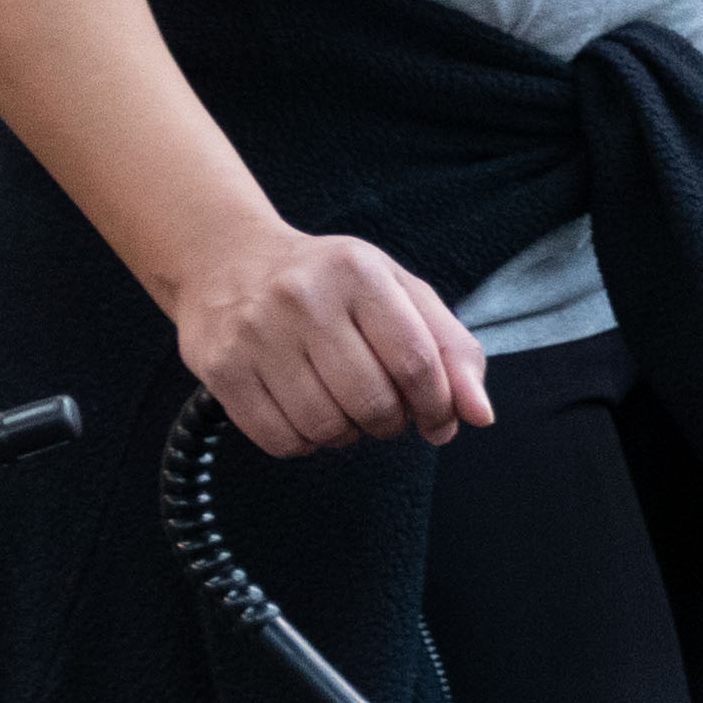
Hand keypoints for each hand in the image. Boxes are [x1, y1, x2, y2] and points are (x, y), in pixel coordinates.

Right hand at [163, 219, 491, 453]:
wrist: (228, 259)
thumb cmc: (331, 283)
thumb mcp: (397, 291)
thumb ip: (450, 347)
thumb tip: (480, 416)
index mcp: (359, 272)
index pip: (416, 360)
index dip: (439, 405)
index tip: (440, 420)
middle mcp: (304, 297)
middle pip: (373, 402)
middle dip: (393, 423)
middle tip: (386, 413)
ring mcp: (256, 333)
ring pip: (326, 427)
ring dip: (348, 436)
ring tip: (345, 410)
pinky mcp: (221, 368)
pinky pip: (281, 440)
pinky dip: (305, 444)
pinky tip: (306, 416)